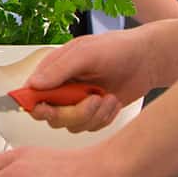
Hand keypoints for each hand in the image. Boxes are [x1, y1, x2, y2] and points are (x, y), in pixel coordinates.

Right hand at [23, 30, 156, 132]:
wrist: (147, 59)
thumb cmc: (116, 49)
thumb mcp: (85, 54)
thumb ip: (59, 70)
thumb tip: (33, 84)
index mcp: (52, 71)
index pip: (30, 93)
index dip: (33, 104)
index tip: (47, 108)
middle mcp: (61, 89)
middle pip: (50, 116)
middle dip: (73, 113)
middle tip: (91, 100)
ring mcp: (77, 103)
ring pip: (71, 125)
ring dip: (92, 115)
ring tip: (107, 97)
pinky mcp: (93, 113)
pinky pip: (90, 127)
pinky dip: (104, 118)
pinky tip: (112, 101)